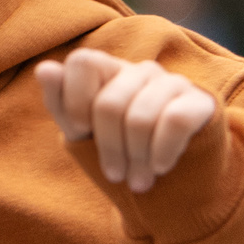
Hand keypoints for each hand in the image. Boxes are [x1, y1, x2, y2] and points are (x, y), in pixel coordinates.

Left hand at [35, 48, 217, 192]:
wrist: (177, 176)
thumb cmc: (121, 149)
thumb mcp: (85, 133)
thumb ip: (62, 104)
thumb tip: (44, 69)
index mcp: (107, 70)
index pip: (81, 62)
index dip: (75, 100)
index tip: (80, 130)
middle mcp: (139, 70)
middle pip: (109, 104)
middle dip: (109, 149)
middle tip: (117, 176)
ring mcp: (172, 82)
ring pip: (140, 118)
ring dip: (137, 159)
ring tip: (139, 181)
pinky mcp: (199, 101)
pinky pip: (173, 122)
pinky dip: (162, 153)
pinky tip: (161, 167)